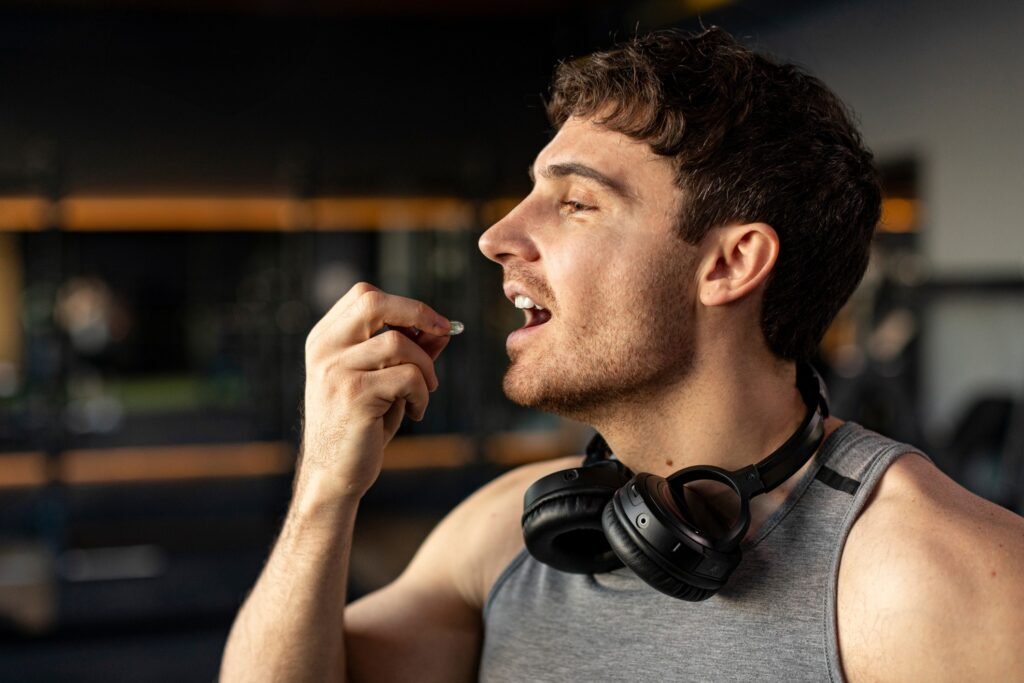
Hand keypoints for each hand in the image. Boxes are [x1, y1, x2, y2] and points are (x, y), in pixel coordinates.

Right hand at [298, 282, 452, 499]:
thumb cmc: (361, 427)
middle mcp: (324, 349)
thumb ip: (410, 353)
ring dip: (425, 368)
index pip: (365, 295)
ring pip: (398, 344)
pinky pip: (407, 377)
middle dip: (417, 313)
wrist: (333, 476)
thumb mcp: (386, 383)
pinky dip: (422, 394)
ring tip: (424, 392)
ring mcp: (335, 370)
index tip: (434, 324)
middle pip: (373, 302)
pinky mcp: (353, 394)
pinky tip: (416, 412)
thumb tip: (444, 329)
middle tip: (443, 331)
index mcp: (325, 340)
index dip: (405, 305)